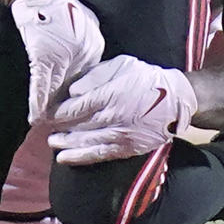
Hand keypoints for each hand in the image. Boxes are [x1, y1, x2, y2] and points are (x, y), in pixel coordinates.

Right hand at [10, 0, 103, 123]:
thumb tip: (89, 63)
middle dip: (68, 108)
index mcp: (94, 47)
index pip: (89, 80)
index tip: (77, 112)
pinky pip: (41, 84)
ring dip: (50, 109)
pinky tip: (36, 114)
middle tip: (64, 125)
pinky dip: (38, 100)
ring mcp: (64, 56)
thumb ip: (89, 44)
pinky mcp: (44, 56)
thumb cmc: (60, 6)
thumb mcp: (84, 22)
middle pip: (75, 88)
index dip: (81, 96)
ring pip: (57, 90)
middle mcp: (84, 53)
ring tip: (44, 123)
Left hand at [47, 54, 196, 165]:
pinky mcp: (127, 149)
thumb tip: (74, 91)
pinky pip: (100, 155)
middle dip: (59, 128)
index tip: (48, 112)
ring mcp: (121, 135)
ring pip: (86, 143)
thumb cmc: (147, 78)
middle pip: (79, 126)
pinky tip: (66, 159)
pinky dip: (81, 158)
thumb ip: (96, 76)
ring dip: (66, 145)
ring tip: (52, 144)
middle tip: (45, 129)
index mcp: (112, 95)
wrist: (177, 100)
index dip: (59, 111)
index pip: (77, 107)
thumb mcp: (122, 65)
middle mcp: (114, 117)